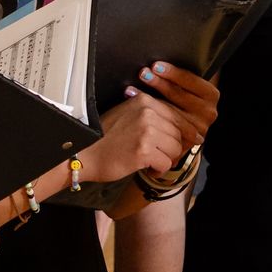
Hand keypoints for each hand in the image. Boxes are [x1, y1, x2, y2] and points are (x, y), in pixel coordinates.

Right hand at [82, 90, 196, 181]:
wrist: (83, 154)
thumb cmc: (103, 138)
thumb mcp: (127, 115)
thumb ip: (151, 117)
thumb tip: (184, 129)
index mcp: (144, 101)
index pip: (177, 115)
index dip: (184, 132)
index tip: (188, 141)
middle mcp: (147, 112)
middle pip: (179, 133)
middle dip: (172, 148)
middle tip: (158, 156)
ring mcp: (146, 131)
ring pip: (175, 149)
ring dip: (165, 159)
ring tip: (149, 162)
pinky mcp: (143, 150)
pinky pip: (166, 163)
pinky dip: (158, 170)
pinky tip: (146, 169)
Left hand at [133, 62, 219, 145]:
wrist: (183, 133)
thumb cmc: (182, 102)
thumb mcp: (187, 88)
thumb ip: (179, 79)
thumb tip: (159, 64)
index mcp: (210, 95)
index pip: (191, 81)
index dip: (173, 73)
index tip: (156, 66)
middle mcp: (208, 113)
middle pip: (180, 95)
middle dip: (158, 83)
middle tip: (143, 74)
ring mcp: (197, 129)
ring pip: (170, 111)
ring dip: (148, 98)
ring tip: (130, 89)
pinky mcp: (184, 141)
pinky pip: (163, 126)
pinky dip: (146, 114)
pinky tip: (133, 105)